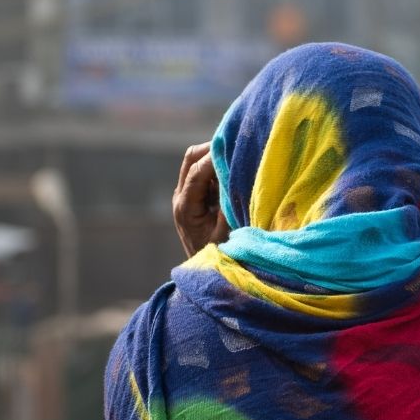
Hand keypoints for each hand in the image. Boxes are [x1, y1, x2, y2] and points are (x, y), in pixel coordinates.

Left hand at [173, 142, 230, 257]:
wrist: (206, 272)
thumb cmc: (218, 255)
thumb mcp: (226, 232)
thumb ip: (230, 204)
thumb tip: (237, 177)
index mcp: (185, 207)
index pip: (197, 171)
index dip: (215, 157)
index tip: (237, 148)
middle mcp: (181, 197)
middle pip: (191, 158)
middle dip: (213, 150)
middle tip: (238, 147)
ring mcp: (186, 195)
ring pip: (197, 161)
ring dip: (216, 157)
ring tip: (238, 157)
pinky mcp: (196, 196)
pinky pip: (205, 172)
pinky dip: (218, 167)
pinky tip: (235, 169)